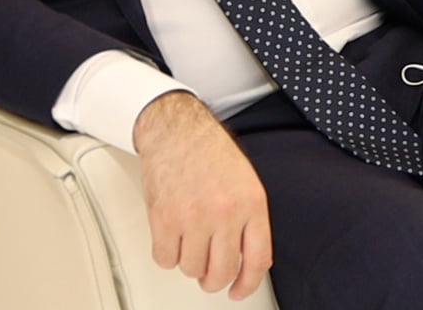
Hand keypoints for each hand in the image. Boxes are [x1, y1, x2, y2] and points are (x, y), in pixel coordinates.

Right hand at [133, 91, 271, 300]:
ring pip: (191, 269)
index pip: (257, 260)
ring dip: (189, 263)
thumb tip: (249, 260)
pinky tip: (172, 238)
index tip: (238, 291)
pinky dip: (167, 255)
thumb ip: (250, 220)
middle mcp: (225, 213)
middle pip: (221, 271)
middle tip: (209, 275)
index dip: (248, 284)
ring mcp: (194, 217)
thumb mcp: (246, 183)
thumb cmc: (211, 153)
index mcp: (252, 204)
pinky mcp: (164, 219)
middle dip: (213, 280)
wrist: (177, 131)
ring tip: (189, 244)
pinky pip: (165, 260)